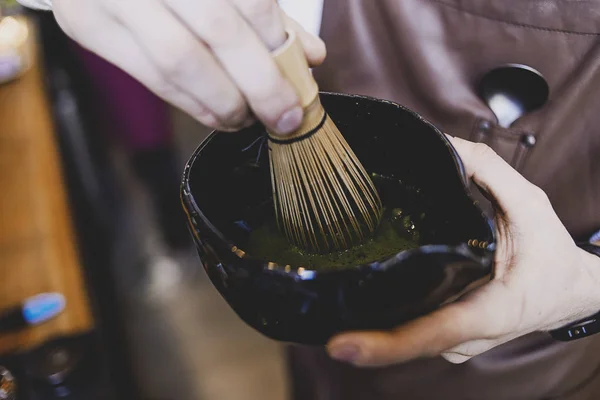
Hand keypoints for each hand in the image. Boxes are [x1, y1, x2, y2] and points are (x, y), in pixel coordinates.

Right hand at [52, 0, 325, 133]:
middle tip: (283, 116)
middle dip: (261, 85)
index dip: (279, 47)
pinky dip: (191, 104)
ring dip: (224, 102)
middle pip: (220, 32)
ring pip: (181, 61)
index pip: (251, 3)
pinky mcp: (86, 25)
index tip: (300, 81)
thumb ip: (263, 14)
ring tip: (247, 120)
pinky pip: (151, 77)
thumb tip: (311, 56)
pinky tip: (215, 115)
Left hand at [327, 136, 599, 365]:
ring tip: (332, 304)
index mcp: (491, 311)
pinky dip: (388, 314)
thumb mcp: (530, 205)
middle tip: (319, 313)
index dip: (385, 344)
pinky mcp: (448, 337)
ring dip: (371, 325)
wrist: (567, 290)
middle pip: (406, 336)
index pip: (433, 331)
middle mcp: (467, 335)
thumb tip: (442, 145)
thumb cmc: (552, 255)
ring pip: (404, 333)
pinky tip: (363, 297)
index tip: (341, 345)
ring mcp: (456, 342)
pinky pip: (412, 326)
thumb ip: (489, 172)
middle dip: (363, 331)